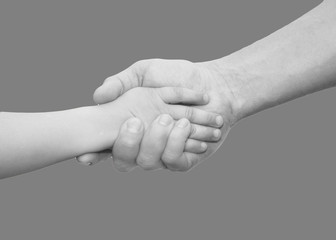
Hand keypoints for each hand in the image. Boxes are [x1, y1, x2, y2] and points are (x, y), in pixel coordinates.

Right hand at [78, 59, 238, 167]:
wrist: (213, 85)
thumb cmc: (176, 75)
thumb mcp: (144, 72)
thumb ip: (121, 82)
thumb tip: (97, 97)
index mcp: (128, 126)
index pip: (104, 145)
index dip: (92, 154)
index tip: (84, 158)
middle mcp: (142, 143)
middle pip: (125, 159)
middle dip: (129, 144)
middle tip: (136, 122)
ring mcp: (161, 153)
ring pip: (148, 161)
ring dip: (157, 140)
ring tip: (170, 118)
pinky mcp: (182, 159)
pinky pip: (174, 161)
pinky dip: (178, 144)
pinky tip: (184, 126)